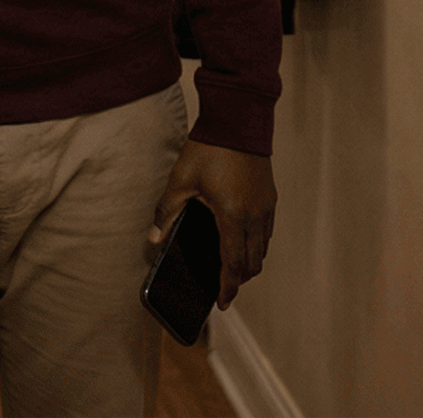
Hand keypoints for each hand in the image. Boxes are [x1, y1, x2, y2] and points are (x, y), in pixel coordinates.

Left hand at [149, 139, 274, 307]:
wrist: (238, 119)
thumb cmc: (208, 148)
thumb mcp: (180, 180)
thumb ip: (166, 213)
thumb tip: (153, 240)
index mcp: (233, 216)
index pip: (233, 263)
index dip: (228, 287)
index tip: (222, 303)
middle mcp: (255, 216)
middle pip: (253, 262)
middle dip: (239, 279)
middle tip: (224, 287)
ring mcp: (266, 206)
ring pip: (263, 248)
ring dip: (250, 262)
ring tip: (232, 267)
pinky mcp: (270, 197)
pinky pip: (266, 231)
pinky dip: (256, 244)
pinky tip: (241, 240)